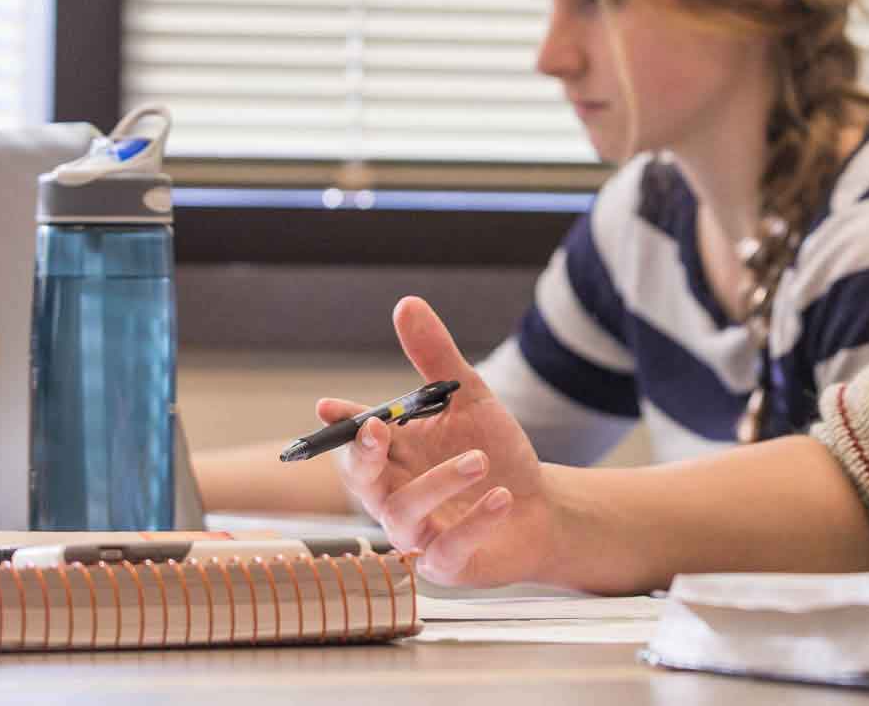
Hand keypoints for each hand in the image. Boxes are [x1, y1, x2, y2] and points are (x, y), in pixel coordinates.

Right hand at [322, 296, 555, 585]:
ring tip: (481, 458)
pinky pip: (450, 548)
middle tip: (377, 429)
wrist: (540, 508)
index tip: (328, 406)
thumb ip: (436, 359)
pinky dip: (474, 522)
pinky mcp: (448, 564)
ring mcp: (419, 532)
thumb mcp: (471, 400)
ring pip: (405, 512)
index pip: (359, 438)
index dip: (343, 424)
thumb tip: (406, 303)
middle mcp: (397, 494)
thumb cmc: (496, 453)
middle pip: (362, 481)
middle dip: (363, 456)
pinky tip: (502, 498)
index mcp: (396, 455)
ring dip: (439, 483)